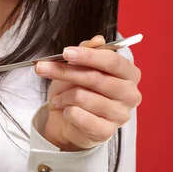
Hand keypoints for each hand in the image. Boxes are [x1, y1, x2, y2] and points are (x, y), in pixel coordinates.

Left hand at [35, 36, 141, 151]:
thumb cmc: (77, 90)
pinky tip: (65, 110)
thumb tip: (97, 40)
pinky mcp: (106, 131)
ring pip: (83, 96)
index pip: (112, 61)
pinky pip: (78, 115)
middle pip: (95, 78)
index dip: (87, 55)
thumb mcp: (78, 66)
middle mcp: (130, 94)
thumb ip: (87, 52)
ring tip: (58, 97)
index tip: (65, 52)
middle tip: (42, 68)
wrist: (69, 121)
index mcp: (129, 74)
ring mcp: (120, 114)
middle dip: (65, 72)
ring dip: (63, 95)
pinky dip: (66, 110)